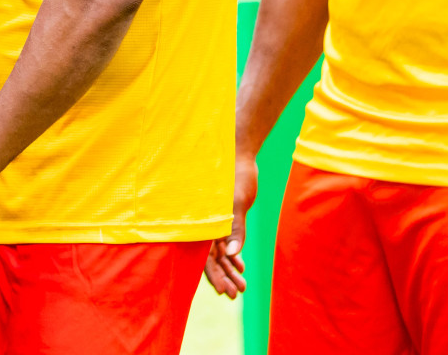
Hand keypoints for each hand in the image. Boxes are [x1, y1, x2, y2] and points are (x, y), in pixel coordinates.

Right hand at [204, 151, 256, 298]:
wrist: (238, 152)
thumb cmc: (236, 175)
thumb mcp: (239, 202)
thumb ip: (235, 228)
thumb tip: (232, 253)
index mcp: (205, 220)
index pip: (205, 256)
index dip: (214, 275)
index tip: (224, 292)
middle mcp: (206, 222)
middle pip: (210, 257)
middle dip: (222, 276)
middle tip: (234, 294)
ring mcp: (213, 219)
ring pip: (218, 250)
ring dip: (229, 268)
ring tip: (242, 286)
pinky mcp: (222, 215)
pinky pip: (224, 239)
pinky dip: (232, 253)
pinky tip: (241, 264)